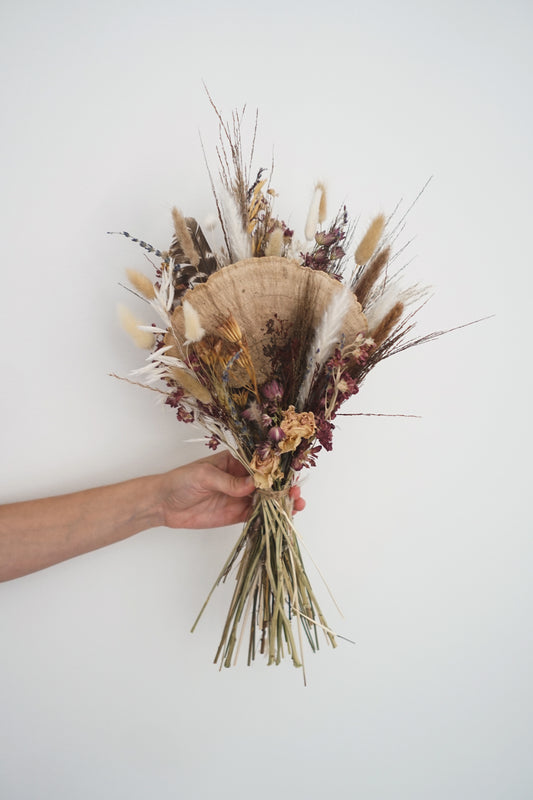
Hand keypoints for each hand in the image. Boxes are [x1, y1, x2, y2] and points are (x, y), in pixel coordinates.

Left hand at [159, 450, 304, 529]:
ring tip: (297, 505)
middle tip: (296, 493)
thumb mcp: (205, 476)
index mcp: (234, 462)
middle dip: (283, 487)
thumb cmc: (181, 480)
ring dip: (281, 503)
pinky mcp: (235, 514)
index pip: (259, 464)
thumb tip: (253, 485)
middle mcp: (240, 479)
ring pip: (266, 500)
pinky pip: (256, 515)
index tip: (290, 475)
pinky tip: (283, 517)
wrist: (163, 504)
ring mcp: (239, 497)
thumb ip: (229, 482)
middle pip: (267, 483)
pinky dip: (270, 516)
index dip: (276, 470)